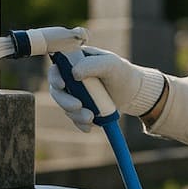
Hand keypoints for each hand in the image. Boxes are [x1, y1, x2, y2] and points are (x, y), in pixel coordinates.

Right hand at [47, 46, 166, 131]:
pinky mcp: (81, 108)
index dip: (55, 77)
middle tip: (78, 106)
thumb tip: (74, 73)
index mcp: (75, 62)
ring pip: (66, 106)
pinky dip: (81, 123)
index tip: (62, 85)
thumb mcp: (110, 64)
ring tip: (91, 118)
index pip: (57, 68)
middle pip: (57, 90)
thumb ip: (92, 64)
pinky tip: (90, 126)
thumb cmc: (121, 72)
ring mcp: (75, 94)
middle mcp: (71, 78)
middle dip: (65, 101)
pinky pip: (75, 118)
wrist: (133, 92)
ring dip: (75, 114)